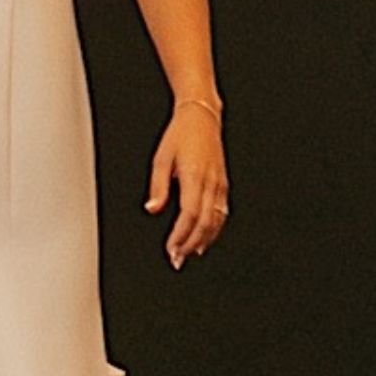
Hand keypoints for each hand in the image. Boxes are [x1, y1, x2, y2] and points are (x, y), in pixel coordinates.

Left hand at [149, 99, 228, 266]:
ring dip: (203, 240)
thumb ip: (158, 186)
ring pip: (215, 220)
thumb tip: (152, 208)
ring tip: (189, 253)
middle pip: (204, 222)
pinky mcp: (222, 183)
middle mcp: (210, 182)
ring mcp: (219, 183)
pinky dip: (214, 229)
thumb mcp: (161, 158)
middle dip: (190, 244)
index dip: (180, 236)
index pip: (189, 215)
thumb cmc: (181, 134)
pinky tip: (205, 238)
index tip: (171, 249)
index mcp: (194, 176)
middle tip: (177, 259)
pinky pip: (221, 212)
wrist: (202, 117)